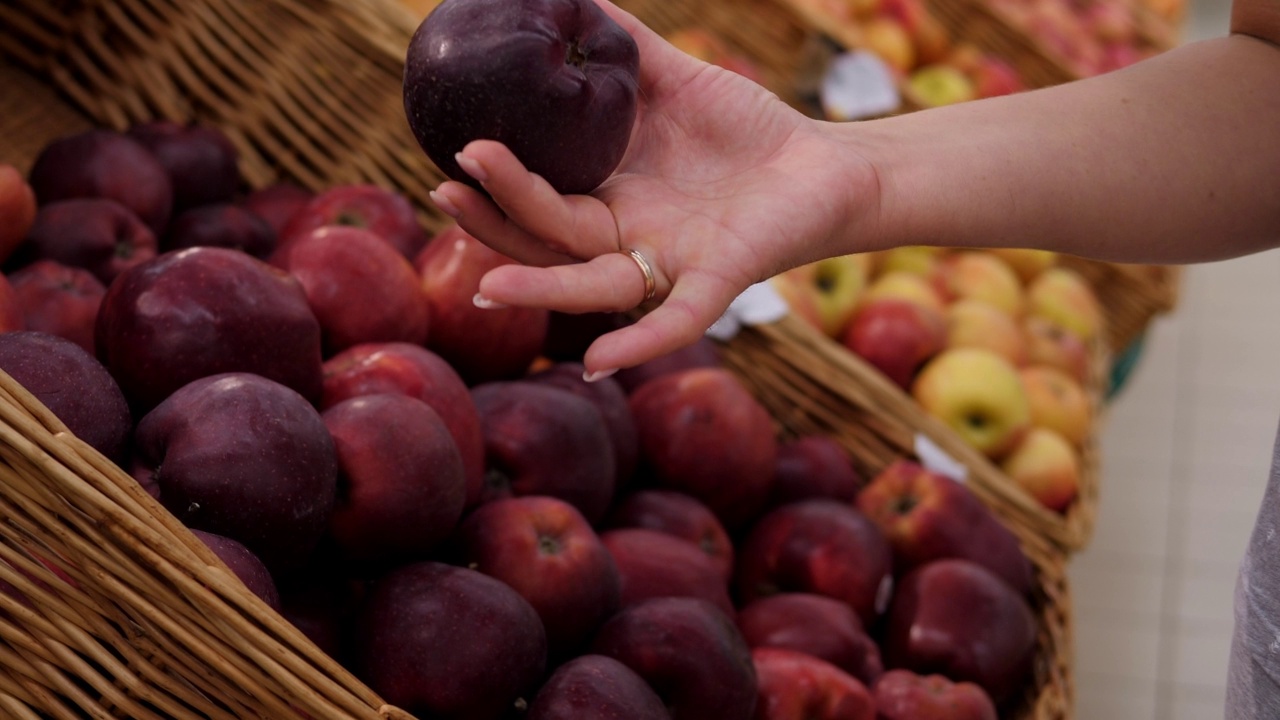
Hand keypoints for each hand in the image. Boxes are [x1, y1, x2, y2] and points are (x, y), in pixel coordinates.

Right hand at [429, 0, 878, 377]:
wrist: (822, 162)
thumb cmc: (744, 128)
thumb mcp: (673, 80)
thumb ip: (624, 49)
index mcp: (606, 195)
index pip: (533, 199)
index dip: (491, 186)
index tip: (447, 152)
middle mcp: (625, 237)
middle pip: (548, 240)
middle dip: (498, 222)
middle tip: (446, 189)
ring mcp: (667, 263)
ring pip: (593, 284)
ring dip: (542, 289)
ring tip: (489, 289)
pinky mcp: (718, 278)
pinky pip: (677, 319)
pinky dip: (640, 343)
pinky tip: (597, 365)